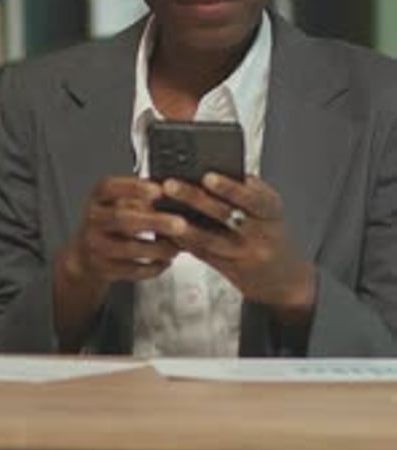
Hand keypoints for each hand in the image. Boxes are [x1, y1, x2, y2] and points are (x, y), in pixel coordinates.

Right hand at [63, 176, 185, 290]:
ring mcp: (96, 245)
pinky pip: (131, 270)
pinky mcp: (103, 268)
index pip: (110, 187)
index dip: (134, 187)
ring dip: (157, 249)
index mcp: (98, 198)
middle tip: (180, 224)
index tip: (159, 190)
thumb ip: (139, 197)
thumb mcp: (117, 203)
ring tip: (176, 247)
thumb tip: (171, 195)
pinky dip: (151, 267)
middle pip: (122, 218)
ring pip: (128, 248)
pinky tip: (164, 262)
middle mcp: (94, 219)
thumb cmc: (109, 223)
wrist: (85, 256)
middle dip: (154, 222)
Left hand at [162, 173, 315, 321]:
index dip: (230, 188)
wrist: (287, 281)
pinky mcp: (229, 270)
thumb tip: (214, 169)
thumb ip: (249, 192)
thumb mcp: (271, 210)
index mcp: (272, 212)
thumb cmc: (274, 235)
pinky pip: (203, 254)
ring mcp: (244, 254)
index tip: (208, 176)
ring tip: (162, 210)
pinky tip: (168, 230)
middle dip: (195, 198)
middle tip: (171, 185)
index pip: (252, 198)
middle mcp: (260, 234)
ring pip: (209, 239)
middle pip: (225, 215)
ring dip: (183, 223)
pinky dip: (184, 241)